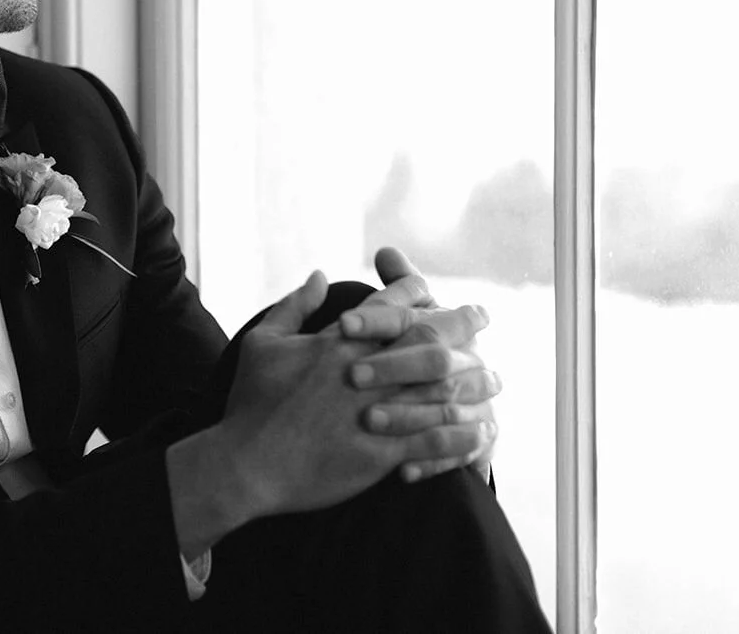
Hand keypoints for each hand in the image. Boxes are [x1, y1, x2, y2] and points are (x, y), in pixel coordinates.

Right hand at [215, 270, 486, 514]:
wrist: (246, 465)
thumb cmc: (250, 404)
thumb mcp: (262, 342)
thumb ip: (293, 306)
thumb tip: (318, 274)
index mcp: (337, 342)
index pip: (388, 305)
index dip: (416, 291)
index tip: (435, 288)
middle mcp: (363, 372)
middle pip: (426, 339)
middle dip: (461, 324)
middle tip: (484, 317)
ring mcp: (374, 413)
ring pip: (439, 389)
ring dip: (472, 382)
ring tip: (493, 380)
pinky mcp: (380, 453)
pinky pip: (434, 440)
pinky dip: (462, 434)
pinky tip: (480, 430)